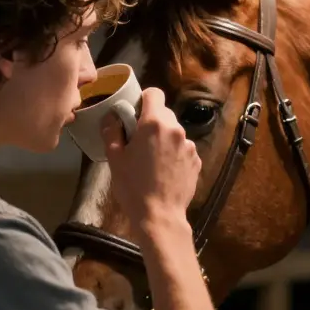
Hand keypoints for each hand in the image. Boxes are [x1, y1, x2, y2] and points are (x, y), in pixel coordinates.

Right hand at [102, 87, 201, 230]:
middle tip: (139, 141)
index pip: (154, 93)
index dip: (143, 100)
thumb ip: (112, 131)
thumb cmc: (133, 187)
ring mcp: (190, 145)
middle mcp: (176, 129)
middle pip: (164, 114)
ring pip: (175, 132)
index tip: (135, 114)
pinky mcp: (197, 160)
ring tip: (152, 160)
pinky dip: (175, 153)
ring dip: (164, 139)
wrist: (160, 215)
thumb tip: (112, 116)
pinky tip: (164, 171)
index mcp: (154, 124)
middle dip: (152, 122)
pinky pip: (183, 148)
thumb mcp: (114, 158)